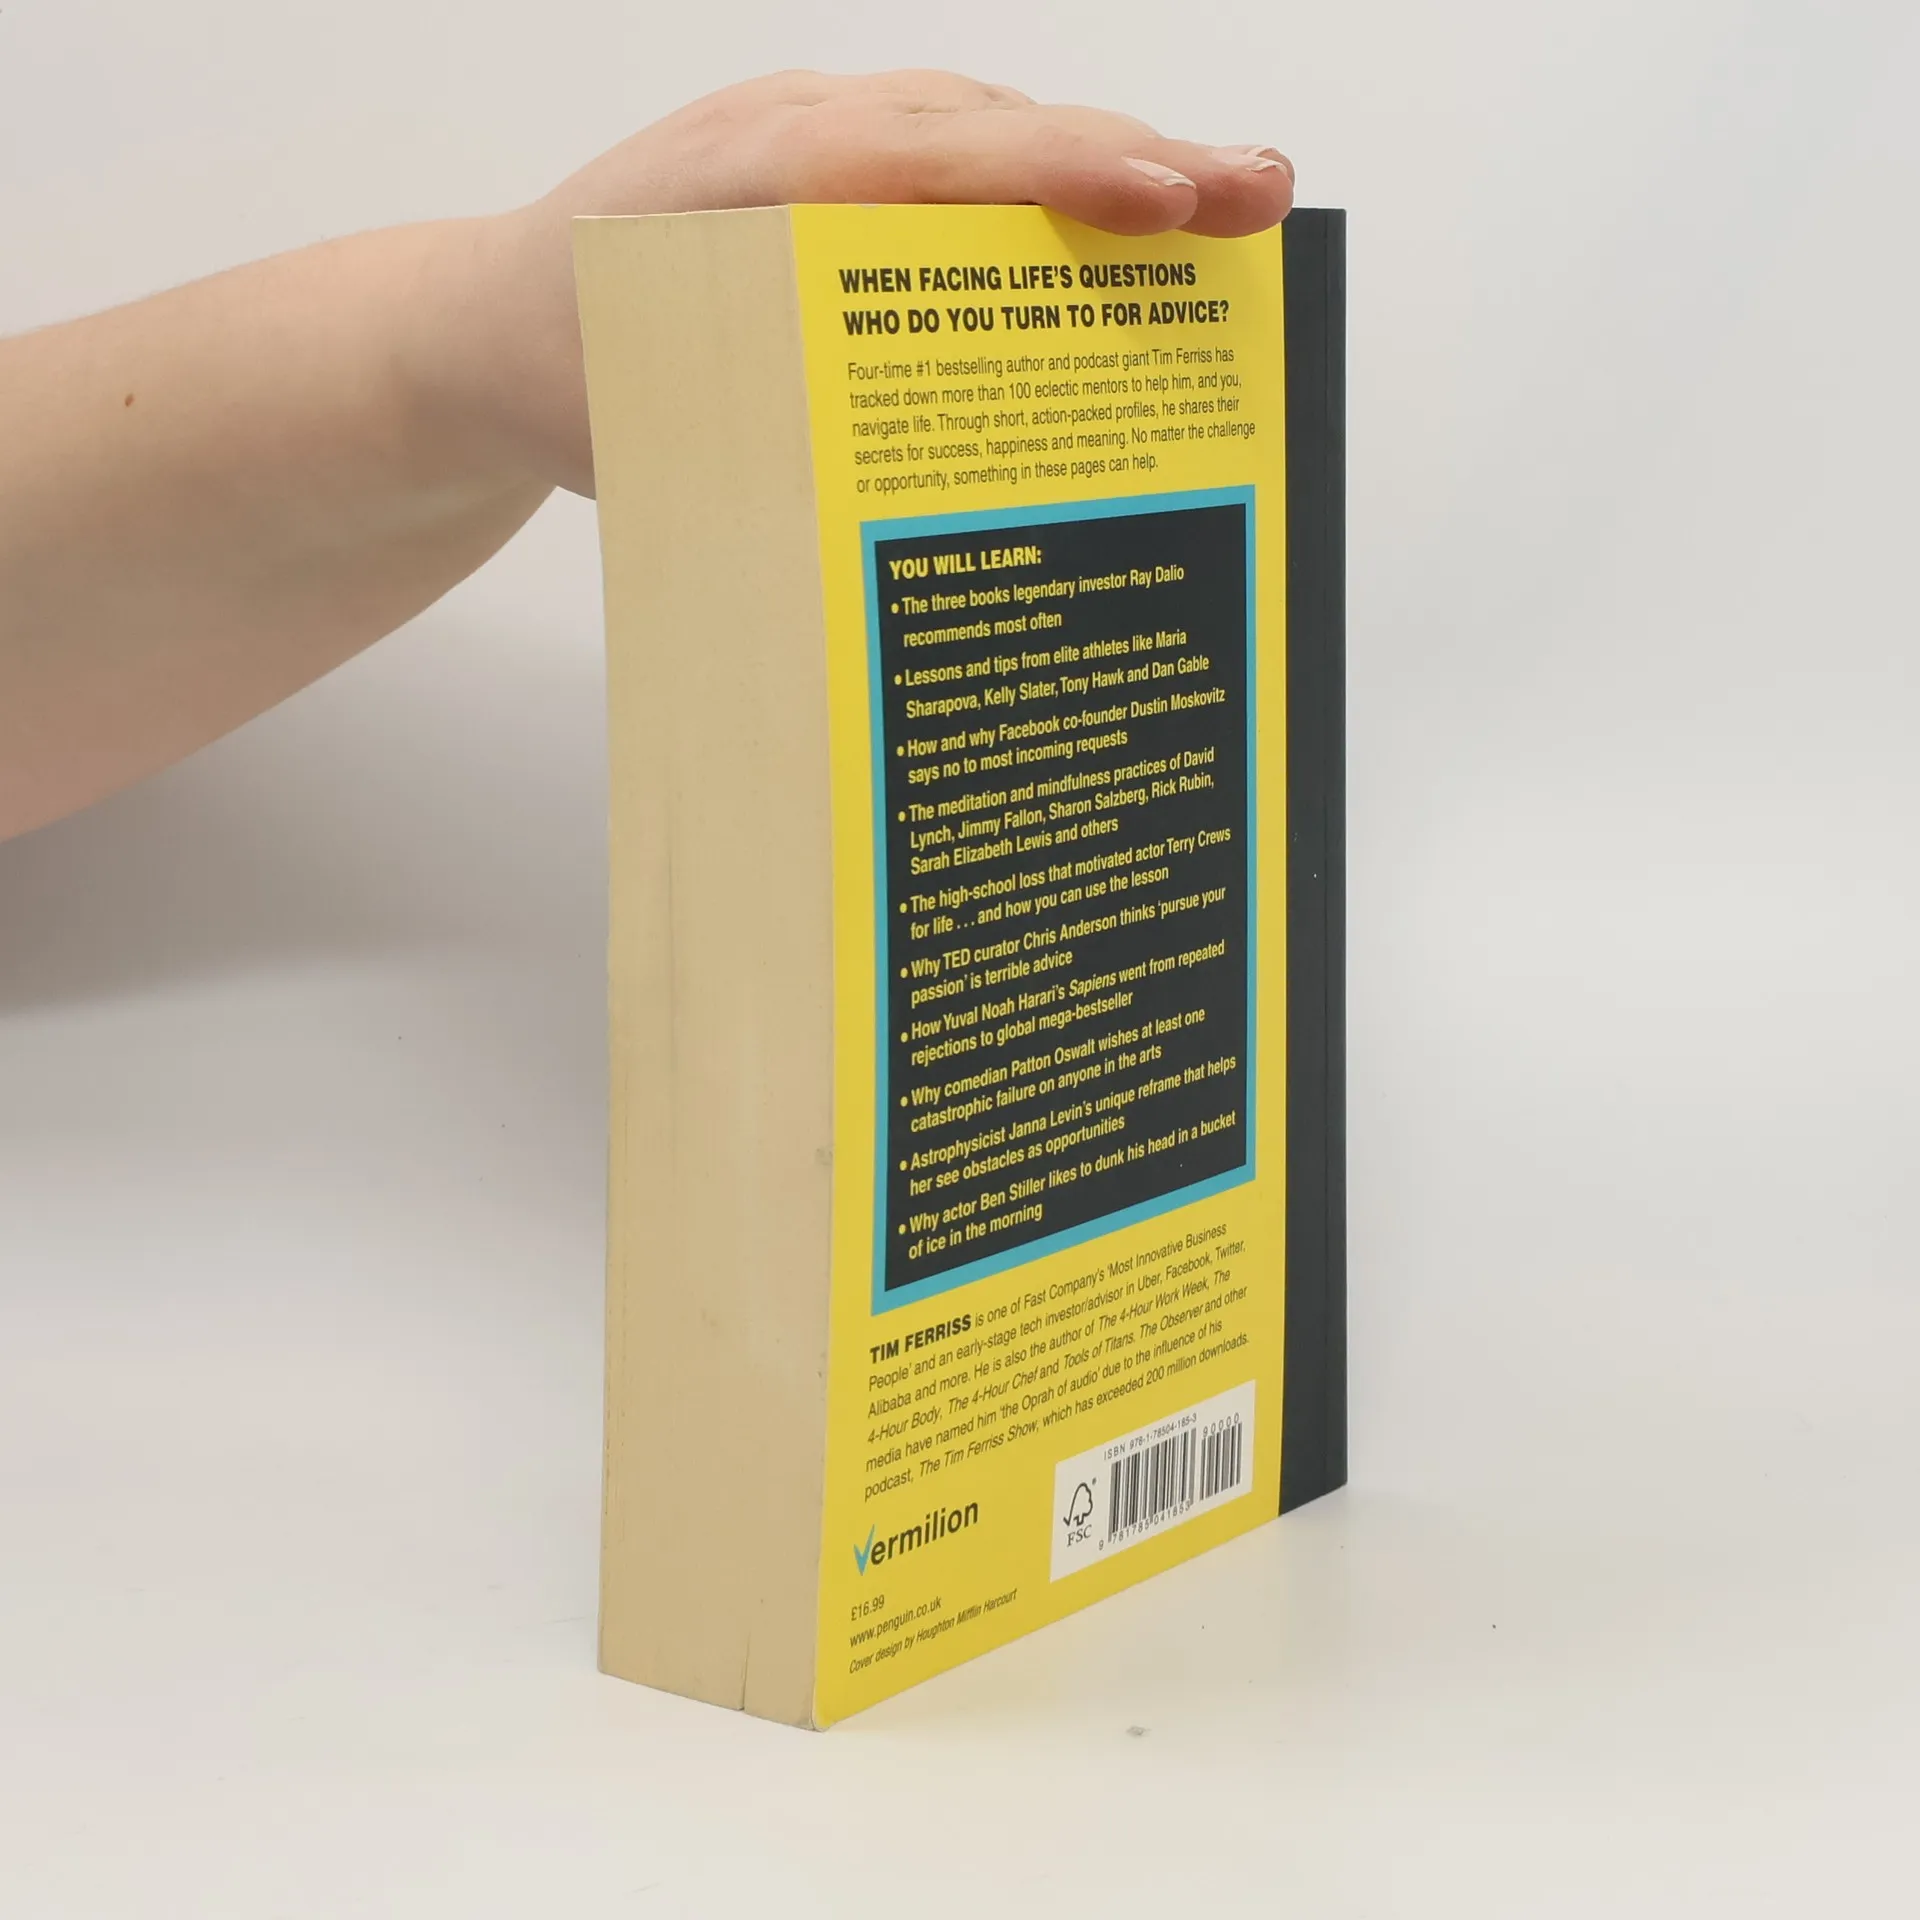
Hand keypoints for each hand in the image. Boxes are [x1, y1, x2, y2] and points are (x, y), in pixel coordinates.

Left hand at [469, 71, 1294, 493]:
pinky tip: (1107, 241)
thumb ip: (772, 450)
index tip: (1171, 204)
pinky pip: (949, 163)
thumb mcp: (654, 427)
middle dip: (1137, 162)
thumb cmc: (564, 374)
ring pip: (985, 137)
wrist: (480, 325)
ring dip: (1102, 174)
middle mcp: (800, 133)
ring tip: (1221, 216)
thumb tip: (916, 531)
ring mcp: (816, 139)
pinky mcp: (826, 172)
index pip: (938, 160)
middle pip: (995, 131)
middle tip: (1262, 195)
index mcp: (758, 180)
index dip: (1063, 179)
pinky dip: (1035, 194)